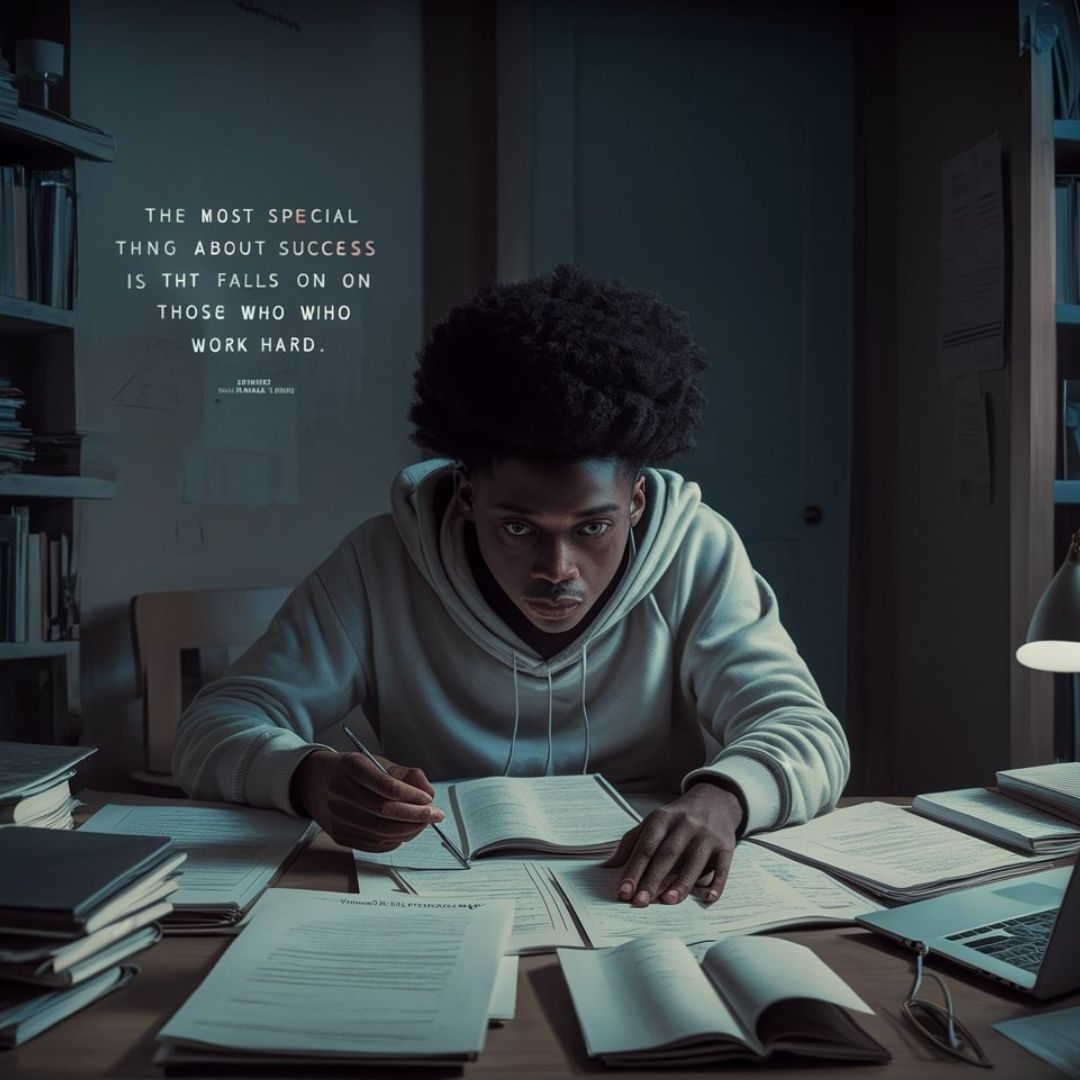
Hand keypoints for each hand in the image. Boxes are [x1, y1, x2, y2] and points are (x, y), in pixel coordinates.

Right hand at [290, 749, 443, 851]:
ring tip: (423, 823)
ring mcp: (338, 817)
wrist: (315, 784)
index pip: (386, 785)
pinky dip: (395, 840)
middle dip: (416, 816)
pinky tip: (405, 832)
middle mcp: (340, 792)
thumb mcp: (377, 762)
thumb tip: (428, 793)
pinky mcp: (340, 836)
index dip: (411, 795)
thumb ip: (406, 775)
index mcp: (351, 767)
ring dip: (409, 830)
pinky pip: (373, 844)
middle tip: (435, 815)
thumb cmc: (352, 772)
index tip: (429, 799)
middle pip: (385, 812)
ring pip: (381, 831)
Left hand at [602, 782, 742, 905]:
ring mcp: (707, 835)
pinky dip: (716, 883)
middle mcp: (685, 825)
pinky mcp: (726, 846)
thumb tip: (609, 866)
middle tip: (640, 902)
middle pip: (667, 854)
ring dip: (681, 883)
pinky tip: (708, 898)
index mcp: (662, 818)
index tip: (623, 892)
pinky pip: (722, 867)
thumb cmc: (677, 818)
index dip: (634, 870)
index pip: (645, 847)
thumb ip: (631, 842)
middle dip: (652, 879)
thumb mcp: (653, 822)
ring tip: (668, 901)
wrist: (714, 801)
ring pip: (694, 861)